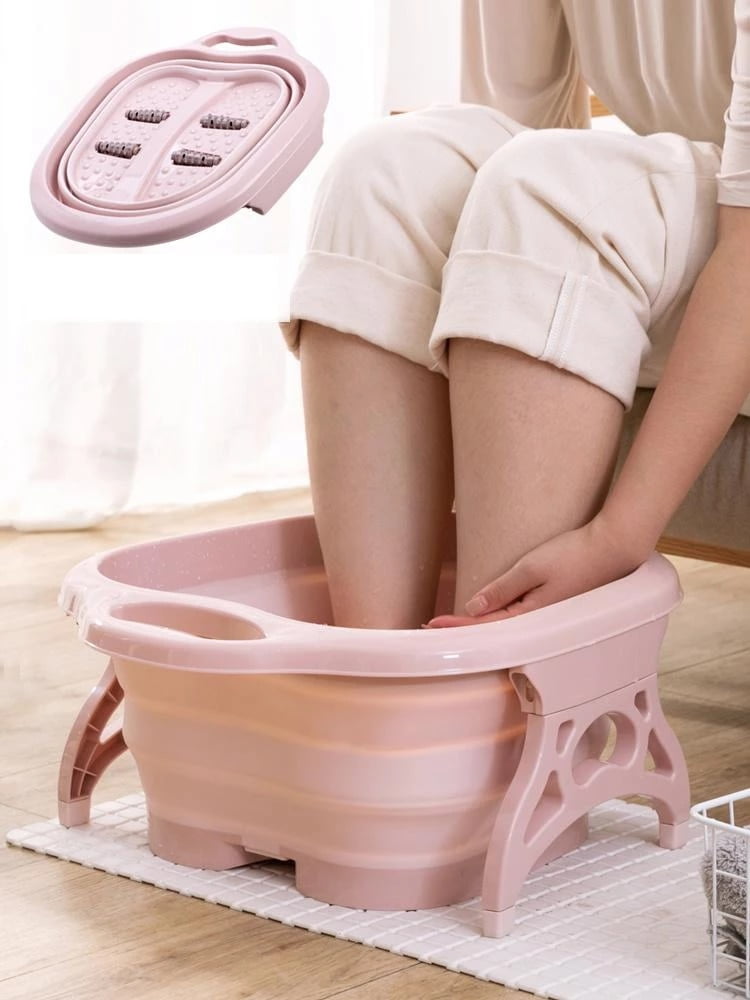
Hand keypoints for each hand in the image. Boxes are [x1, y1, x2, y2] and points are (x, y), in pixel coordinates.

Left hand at [423, 515, 646, 627]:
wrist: (613, 548)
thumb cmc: (573, 555)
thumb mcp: (531, 568)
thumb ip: (502, 589)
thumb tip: (473, 608)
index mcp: (530, 616)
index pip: (484, 625)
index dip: (456, 625)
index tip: (431, 624)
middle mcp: (538, 622)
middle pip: (494, 631)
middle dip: (465, 629)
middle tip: (435, 628)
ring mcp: (548, 616)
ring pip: (506, 626)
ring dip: (481, 626)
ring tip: (456, 624)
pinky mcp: (554, 607)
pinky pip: (520, 617)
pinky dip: (499, 619)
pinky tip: (490, 615)